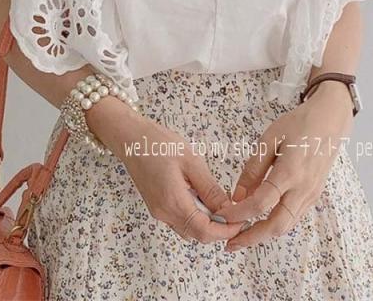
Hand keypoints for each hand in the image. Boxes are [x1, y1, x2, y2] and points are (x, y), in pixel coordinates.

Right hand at [85, 95, 243, 243]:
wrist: (130, 138)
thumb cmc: (159, 143)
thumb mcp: (191, 161)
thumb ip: (209, 188)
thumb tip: (228, 209)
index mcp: (173, 202)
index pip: (204, 231)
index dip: (226, 231)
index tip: (242, 220)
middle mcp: (164, 213)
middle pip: (197, 235)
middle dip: (219, 229)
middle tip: (236, 213)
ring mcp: (158, 212)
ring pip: (188, 231)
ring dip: (207, 225)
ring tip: (222, 205)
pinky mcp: (156, 206)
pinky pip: (180, 222)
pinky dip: (195, 218)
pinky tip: (203, 200)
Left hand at [213, 80, 354, 251]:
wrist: (330, 121)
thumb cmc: (298, 124)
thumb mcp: (269, 138)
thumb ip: (253, 168)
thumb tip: (237, 195)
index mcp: (290, 171)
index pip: (261, 203)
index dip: (239, 213)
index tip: (222, 216)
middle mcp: (303, 188)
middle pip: (277, 225)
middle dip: (252, 238)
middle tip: (230, 243)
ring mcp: (311, 195)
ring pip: (287, 225)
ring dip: (263, 235)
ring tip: (241, 235)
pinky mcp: (314, 195)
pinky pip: (293, 217)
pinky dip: (275, 224)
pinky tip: (260, 221)